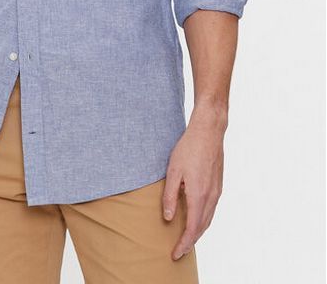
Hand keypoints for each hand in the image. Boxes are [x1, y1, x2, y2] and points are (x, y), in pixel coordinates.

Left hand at [161, 110, 224, 260]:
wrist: (209, 132)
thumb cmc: (189, 148)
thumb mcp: (173, 171)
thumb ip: (170, 196)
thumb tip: (168, 218)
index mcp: (199, 195)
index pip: (192, 228)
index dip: (184, 244)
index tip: (175, 254)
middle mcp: (211, 197)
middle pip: (202, 228)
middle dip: (190, 241)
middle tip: (178, 251)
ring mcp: (217, 191)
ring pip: (208, 219)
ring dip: (198, 232)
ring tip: (186, 239)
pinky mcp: (218, 185)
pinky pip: (211, 209)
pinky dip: (204, 220)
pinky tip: (196, 218)